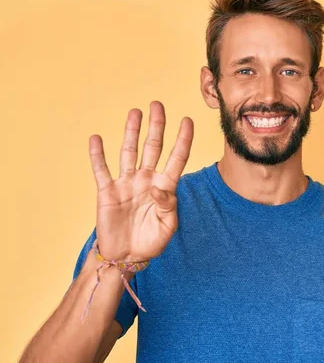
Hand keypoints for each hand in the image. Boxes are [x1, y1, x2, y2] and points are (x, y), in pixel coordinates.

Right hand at [88, 100, 193, 261]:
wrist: (126, 257)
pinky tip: (96, 138)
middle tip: (157, 105)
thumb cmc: (151, 242)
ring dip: (131, 132)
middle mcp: (146, 180)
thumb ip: (168, 205)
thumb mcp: (167, 226)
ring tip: (135, 112)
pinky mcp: (107, 192)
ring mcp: (126, 184)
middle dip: (156, 126)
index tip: (187, 120)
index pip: (176, 158)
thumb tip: (159, 188)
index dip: (183, 140)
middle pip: (152, 147)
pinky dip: (98, 155)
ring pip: (129, 152)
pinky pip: (101, 170)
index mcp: (164, 187)